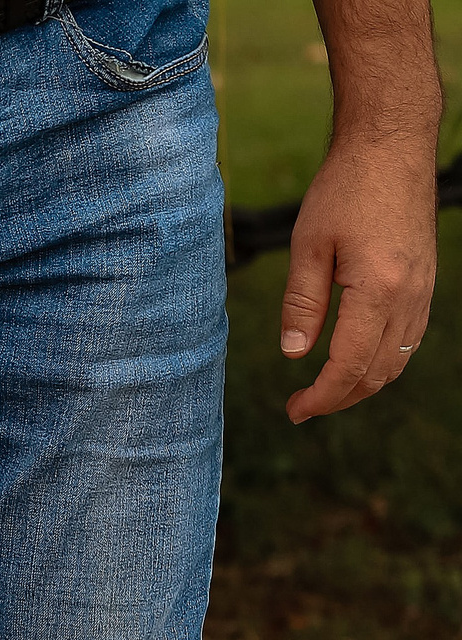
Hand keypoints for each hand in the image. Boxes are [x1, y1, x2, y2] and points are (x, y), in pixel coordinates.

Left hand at [278, 136, 437, 420]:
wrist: (392, 148)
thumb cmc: (345, 190)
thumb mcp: (308, 246)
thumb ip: (302, 303)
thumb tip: (294, 355)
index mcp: (379, 290)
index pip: (350, 366)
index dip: (321, 397)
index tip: (294, 411)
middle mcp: (410, 295)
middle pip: (378, 372)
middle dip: (340, 399)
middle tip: (302, 408)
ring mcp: (424, 288)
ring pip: (398, 359)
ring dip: (363, 384)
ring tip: (325, 391)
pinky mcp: (426, 280)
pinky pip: (409, 337)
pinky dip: (383, 360)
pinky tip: (355, 361)